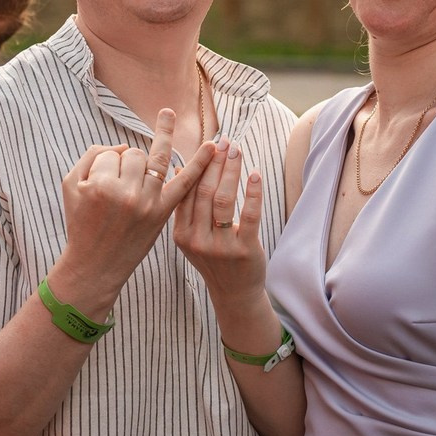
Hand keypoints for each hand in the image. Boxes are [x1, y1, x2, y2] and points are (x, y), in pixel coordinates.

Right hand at [56, 109, 214, 300]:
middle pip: (135, 155)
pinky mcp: (162, 213)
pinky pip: (185, 183)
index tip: (101, 183)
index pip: (112, 154)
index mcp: (100, 185)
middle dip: (129, 161)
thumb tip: (124, 146)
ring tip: (168, 114)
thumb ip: (91, 156)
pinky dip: (200, 164)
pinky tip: (212, 146)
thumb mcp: (71, 186)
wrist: (96, 265)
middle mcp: (126, 193)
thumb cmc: (81, 223)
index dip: (108, 163)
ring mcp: (147, 203)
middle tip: (121, 184)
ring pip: (155, 160)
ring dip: (159, 144)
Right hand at [173, 137, 267, 308]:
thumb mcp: (191, 236)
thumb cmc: (214, 259)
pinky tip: (255, 174)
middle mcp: (196, 240)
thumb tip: (181, 170)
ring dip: (231, 171)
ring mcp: (220, 246)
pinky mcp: (244, 250)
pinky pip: (249, 215)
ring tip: (236, 150)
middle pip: (204, 191)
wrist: (234, 293)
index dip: (198, 166)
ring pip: (223, 199)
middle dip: (215, 163)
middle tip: (224, 142)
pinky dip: (253, 192)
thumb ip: (186, 208)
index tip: (207, 145)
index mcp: (181, 234)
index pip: (187, 192)